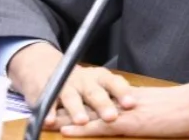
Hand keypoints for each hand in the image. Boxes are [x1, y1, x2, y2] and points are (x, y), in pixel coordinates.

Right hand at [7, 42, 136, 129]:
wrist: (47, 68)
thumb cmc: (83, 83)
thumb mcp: (100, 85)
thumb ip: (115, 95)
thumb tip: (141, 108)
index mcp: (100, 78)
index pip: (114, 83)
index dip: (122, 93)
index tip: (131, 104)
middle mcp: (84, 80)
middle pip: (95, 92)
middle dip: (103, 104)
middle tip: (111, 116)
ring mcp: (65, 86)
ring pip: (71, 97)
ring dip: (76, 109)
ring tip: (81, 120)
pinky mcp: (47, 93)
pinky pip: (48, 102)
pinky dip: (49, 112)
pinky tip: (50, 121)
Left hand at [59, 79, 188, 137]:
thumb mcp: (165, 110)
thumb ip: (150, 112)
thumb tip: (144, 117)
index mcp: (134, 98)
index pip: (103, 98)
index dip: (82, 101)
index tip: (65, 103)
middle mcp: (127, 101)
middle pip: (92, 102)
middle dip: (69, 107)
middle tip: (47, 109)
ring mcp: (129, 110)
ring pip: (92, 112)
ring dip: (69, 116)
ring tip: (48, 119)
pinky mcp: (133, 121)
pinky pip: (104, 124)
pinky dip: (85, 127)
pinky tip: (69, 129)